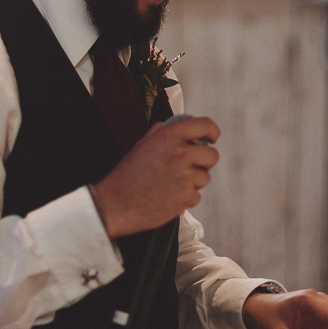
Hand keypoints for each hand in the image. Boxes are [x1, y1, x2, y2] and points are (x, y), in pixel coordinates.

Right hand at [94, 116, 218, 237]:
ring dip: (193, 182)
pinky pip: (196, 196)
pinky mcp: (186, 197)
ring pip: (205, 178)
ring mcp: (185, 176)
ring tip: (171, 185)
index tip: (212, 138)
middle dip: (204, 162)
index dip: (212, 132)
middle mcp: (180, 153)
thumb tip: (178, 126)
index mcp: (170, 135)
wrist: (114, 203)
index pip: (205, 125)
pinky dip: (185, 198)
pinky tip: (168, 197)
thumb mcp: (142, 144)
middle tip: (191, 167)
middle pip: (212, 155)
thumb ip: (162, 133)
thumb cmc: (127, 174)